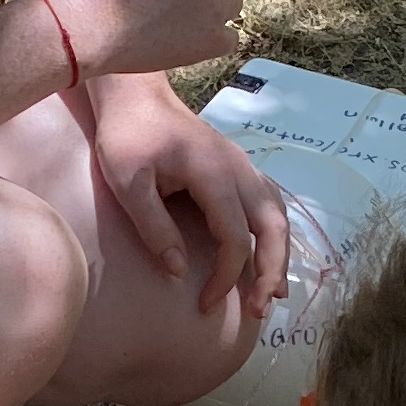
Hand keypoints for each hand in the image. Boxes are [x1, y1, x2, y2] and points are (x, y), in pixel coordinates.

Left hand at [90, 76, 290, 312]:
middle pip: (273, 227)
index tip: (206, 305)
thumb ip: (154, 227)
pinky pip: (269, 203)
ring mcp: (242, 166)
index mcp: (214, 173)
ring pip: (277, 215)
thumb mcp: (128, 184)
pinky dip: (273, 233)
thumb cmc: (126, 136)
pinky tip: (268, 254)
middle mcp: (239, 169)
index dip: (225, 276)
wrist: (135, 95)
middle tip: (259, 311)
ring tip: (272, 292)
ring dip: (279, 254)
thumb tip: (178, 271)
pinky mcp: (237, 167)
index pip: (234, 236)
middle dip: (271, 272)